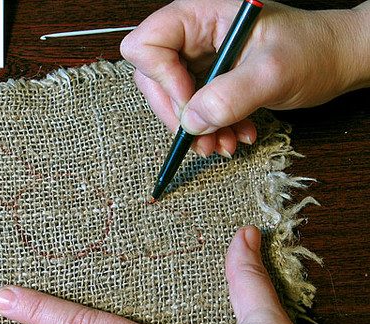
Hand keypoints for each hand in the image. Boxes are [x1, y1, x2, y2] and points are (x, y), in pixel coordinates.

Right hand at [120, 0, 369, 157]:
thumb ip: (231, 96)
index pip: (149, 42)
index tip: (191, 104)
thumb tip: (192, 122)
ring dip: (195, 129)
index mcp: (203, 17)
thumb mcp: (274, 72)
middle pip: (153, 77)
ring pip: (172, 99)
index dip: (162, 78)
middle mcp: (195, 36)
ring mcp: (201, 58)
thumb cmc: (314, 51)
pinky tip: (234, 134)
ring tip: (225, 143)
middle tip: (202, 138)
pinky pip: (193, 109)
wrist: (337, 60)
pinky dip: (210, 129)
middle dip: (177, 114)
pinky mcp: (210, 79)